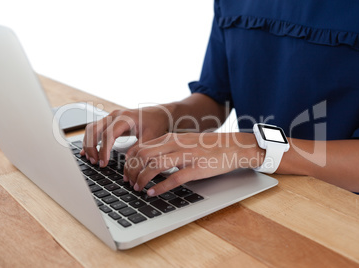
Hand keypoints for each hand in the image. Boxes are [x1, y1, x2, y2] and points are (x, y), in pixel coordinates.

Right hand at [81, 106, 171, 166]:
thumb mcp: (151, 136)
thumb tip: (127, 161)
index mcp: (125, 118)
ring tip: (92, 159)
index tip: (103, 163)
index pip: (108, 134)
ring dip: (88, 144)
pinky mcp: (110, 120)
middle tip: (95, 162)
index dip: (103, 150)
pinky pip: (94, 129)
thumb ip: (139, 148)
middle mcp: (115, 115)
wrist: (159, 113)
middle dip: (91, 147)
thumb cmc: (156, 123)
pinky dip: (89, 139)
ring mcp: (111, 116)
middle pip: (94, 130)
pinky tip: (87, 152)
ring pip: (91, 128)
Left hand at [124, 132, 262, 195]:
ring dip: (142, 179)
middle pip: (143, 156)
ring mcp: (186, 156)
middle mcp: (175, 144)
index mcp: (170, 138)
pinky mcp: (196, 168)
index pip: (140, 147)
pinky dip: (160, 187)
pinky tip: (153, 193)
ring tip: (138, 188)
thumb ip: (167, 148)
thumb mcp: (183, 142)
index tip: (126, 172)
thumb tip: (148, 160)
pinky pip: (173, 178)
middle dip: (132, 171)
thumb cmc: (207, 146)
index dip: (129, 161)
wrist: (231, 146)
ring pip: (155, 166)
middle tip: (129, 182)